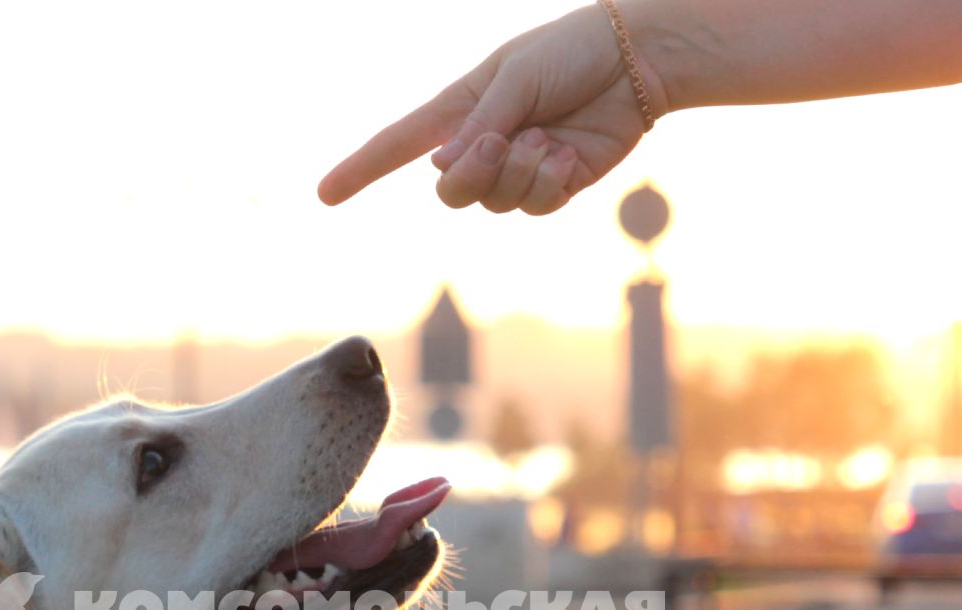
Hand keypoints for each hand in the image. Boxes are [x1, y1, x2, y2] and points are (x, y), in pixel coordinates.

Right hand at [316, 4, 663, 214]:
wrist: (636, 62)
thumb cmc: (570, 53)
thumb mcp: (515, 79)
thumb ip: (480, 124)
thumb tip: (446, 170)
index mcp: (459, 109)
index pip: (397, 144)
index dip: (360, 170)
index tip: (325, 194)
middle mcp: (481, 143)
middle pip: (450, 191)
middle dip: (472, 174)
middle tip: (500, 141)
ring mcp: (516, 168)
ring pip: (493, 202)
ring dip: (519, 172)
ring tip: (547, 138)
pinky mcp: (552, 186)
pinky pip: (532, 205)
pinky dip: (547, 182)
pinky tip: (565, 154)